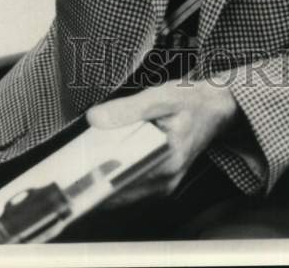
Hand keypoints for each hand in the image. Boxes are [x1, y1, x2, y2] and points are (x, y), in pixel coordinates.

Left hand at [85, 78, 238, 207]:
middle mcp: (166, 181)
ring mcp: (164, 185)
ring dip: (103, 180)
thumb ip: (128, 109)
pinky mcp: (161, 182)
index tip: (75, 171)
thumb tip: (95, 119)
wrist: (215, 108)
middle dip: (95, 179)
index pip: (122, 181)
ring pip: (123, 192)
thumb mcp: (161, 97)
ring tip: (83, 164)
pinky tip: (103, 163)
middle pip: (120, 190)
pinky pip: (131, 187)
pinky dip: (115, 177)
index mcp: (167, 162)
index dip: (95, 178)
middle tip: (74, 165)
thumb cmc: (191, 101)